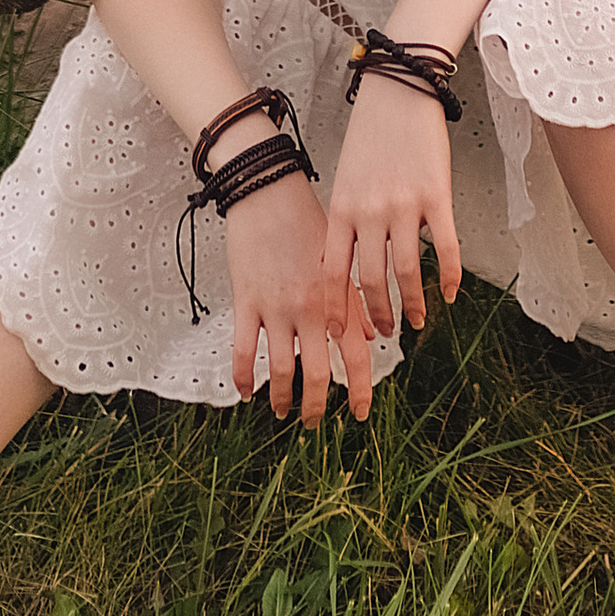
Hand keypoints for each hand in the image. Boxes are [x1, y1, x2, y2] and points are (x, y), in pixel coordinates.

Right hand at [223, 171, 362, 423]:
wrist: (269, 191)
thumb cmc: (307, 223)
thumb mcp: (340, 261)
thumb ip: (354, 302)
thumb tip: (370, 339)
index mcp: (339, 297)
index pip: (356, 355)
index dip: (360, 389)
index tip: (360, 412)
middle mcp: (311, 307)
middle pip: (319, 373)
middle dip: (317, 406)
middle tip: (315, 424)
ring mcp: (277, 307)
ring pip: (281, 370)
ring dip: (283, 399)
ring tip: (282, 412)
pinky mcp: (246, 302)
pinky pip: (243, 350)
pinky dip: (245, 377)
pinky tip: (247, 391)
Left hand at [323, 84, 462, 364]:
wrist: (399, 93)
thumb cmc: (371, 135)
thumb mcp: (345, 180)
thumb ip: (346, 220)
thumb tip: (345, 263)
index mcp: (342, 209)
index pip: (333, 272)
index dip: (338, 308)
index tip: (343, 333)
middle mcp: (369, 213)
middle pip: (371, 281)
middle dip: (378, 315)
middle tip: (386, 333)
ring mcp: (404, 206)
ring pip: (406, 273)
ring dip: (412, 304)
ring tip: (417, 321)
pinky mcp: (436, 196)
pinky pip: (445, 248)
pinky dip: (449, 276)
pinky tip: (451, 293)